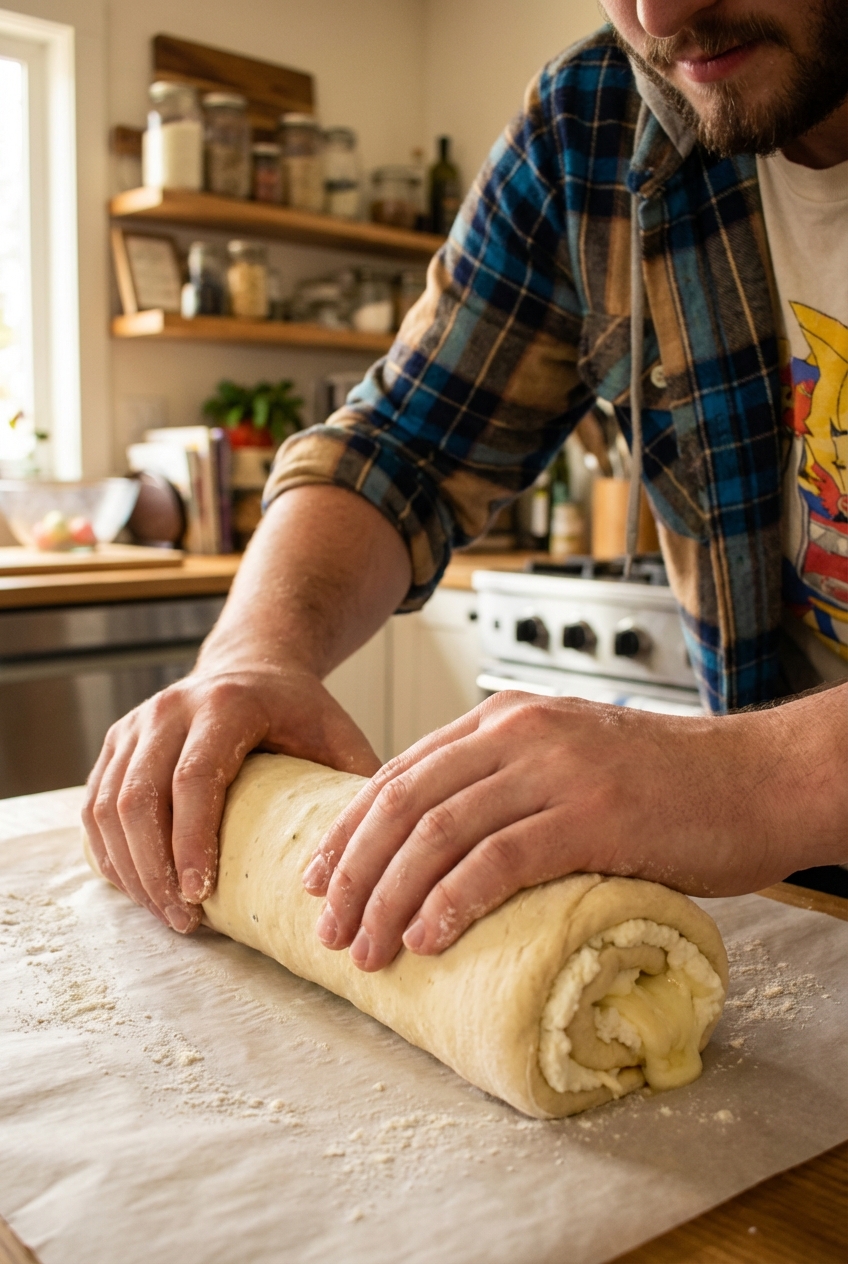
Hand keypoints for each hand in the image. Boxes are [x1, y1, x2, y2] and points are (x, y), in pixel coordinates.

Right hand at [82, 664, 379, 933]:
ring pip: (108, 806)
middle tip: (183, 921)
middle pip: (140, 798)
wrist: (254, 666)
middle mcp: (171, 708)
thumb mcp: (337, 734)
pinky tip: (137, 888)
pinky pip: (95, 805)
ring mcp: (136, 723)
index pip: (194, 778)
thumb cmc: (300, 710)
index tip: (202, 896)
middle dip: (156, 869)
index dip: (192, 842)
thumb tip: (373, 857)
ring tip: (164, 914)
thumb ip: (353, 785)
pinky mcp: (116, 742)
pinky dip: (110, 852)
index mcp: (226, 705)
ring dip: (130, 869)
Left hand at [302, 688, 845, 971]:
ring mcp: (555, 770)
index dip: (349, 829)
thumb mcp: (570, 759)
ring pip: (439, 833)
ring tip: (367, 949)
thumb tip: (441, 848)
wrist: (756, 778)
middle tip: (329, 928)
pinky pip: (500, 859)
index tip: (319, 877)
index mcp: (506, 720)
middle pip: (405, 803)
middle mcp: (519, 734)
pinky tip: (428, 937)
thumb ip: (509, 783)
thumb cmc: (667, 783)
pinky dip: (453, 901)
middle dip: (354, 871)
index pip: (401, 772)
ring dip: (390, 898)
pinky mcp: (592, 814)